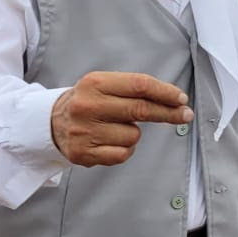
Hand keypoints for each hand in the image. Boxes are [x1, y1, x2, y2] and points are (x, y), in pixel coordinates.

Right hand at [50, 71, 192, 166]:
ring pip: (133, 135)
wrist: (51, 122)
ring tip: (115, 127)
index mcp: (94, 83)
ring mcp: (83, 131)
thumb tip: (176, 101)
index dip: (165, 92)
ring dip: (133, 133)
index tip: (182, 99)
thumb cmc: (90, 102)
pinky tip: (110, 141)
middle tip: (185, 115)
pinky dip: (124, 149)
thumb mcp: (106, 85)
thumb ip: (136, 90)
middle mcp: (87, 106)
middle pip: (140, 109)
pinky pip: (122, 154)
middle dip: (168, 113)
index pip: (140, 85)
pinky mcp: (82, 153)